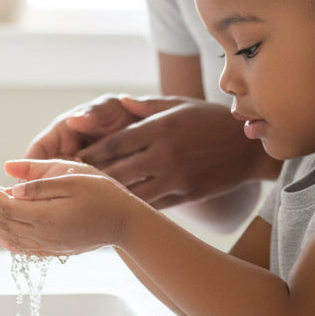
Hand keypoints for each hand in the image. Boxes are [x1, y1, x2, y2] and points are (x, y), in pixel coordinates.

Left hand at [0, 160, 139, 255]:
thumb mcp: (73, 179)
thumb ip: (40, 184)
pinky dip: (6, 242)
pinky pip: (24, 249)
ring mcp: (49, 245)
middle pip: (4, 223)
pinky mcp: (56, 249)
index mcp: (46, 217)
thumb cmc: (104, 195)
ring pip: (11, 238)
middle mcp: (44, 236)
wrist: (126, 223)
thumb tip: (12, 186)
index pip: (8, 207)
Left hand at [31, 96, 275, 209]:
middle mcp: (163, 154)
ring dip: (106, 198)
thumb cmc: (210, 120)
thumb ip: (146, 107)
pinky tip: (116, 214)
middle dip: (89, 179)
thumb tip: (118, 102)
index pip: (113, 144)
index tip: (69, 160)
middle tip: (65, 187)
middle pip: (116, 171)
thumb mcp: (178, 105)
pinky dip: (133, 209)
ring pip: (131, 192)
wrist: (249, 147)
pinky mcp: (186, 195)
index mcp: (158, 129)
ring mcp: (175, 177)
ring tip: (83, 203)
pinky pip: (152, 205)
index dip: (88, 154)